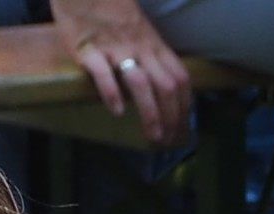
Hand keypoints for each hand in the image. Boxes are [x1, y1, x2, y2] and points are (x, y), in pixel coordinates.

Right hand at [47, 0, 192, 145]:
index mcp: (154, 46)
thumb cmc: (111, 13)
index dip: (184, 106)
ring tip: (151, 135)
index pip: (180, 78)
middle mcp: (140, 49)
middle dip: (171, 117)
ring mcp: (115, 49)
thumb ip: (150, 57)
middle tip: (166, 141)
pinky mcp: (89, 51)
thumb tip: (160, 89)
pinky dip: (112, 95)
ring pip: (141, 84)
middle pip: (166, 86)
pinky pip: (103, 74)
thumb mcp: (140, 33)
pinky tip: (116, 112)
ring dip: (150, 113)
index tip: (181, 128)